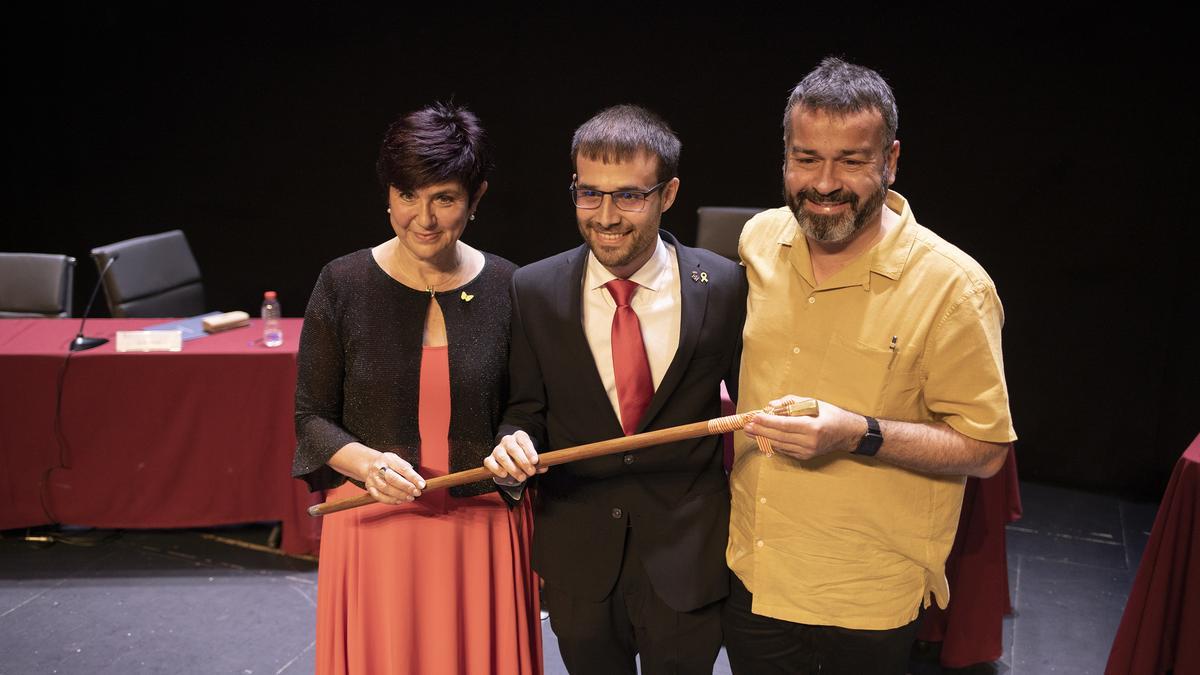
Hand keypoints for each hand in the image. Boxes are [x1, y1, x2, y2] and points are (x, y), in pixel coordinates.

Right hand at [366, 452, 424, 503]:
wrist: (369, 464)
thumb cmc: (388, 464)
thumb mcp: (397, 460)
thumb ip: (407, 469)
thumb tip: (418, 482)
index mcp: (388, 459)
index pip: (403, 469)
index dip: (414, 478)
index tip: (422, 485)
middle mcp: (378, 468)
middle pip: (393, 479)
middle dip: (407, 487)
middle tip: (417, 492)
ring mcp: (373, 478)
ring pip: (386, 489)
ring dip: (400, 495)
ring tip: (410, 498)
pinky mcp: (370, 487)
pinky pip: (379, 496)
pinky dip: (390, 500)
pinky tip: (399, 501)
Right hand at [484, 430, 546, 484]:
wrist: (510, 456)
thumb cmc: (524, 456)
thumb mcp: (532, 457)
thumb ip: (538, 463)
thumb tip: (544, 467)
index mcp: (519, 437)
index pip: (524, 441)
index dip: (530, 451)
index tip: (535, 461)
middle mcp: (507, 440)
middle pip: (513, 449)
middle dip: (523, 462)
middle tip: (531, 472)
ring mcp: (497, 449)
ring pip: (501, 456)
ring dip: (512, 468)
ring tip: (521, 477)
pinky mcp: (489, 458)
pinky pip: (489, 462)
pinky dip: (496, 469)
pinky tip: (504, 475)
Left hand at [743, 395, 865, 460]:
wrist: (847, 433)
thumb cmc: (830, 414)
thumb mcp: (814, 402)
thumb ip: (791, 402)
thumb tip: (770, 406)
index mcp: (813, 427)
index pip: (785, 425)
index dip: (768, 422)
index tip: (755, 418)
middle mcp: (810, 442)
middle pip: (779, 437)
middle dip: (761, 431)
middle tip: (746, 426)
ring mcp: (807, 451)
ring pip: (780, 445)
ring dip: (763, 439)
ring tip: (750, 432)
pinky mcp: (805, 457)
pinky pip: (785, 450)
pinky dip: (772, 444)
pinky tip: (762, 438)